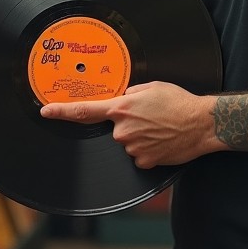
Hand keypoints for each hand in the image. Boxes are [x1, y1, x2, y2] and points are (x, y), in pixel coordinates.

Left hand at [40, 82, 221, 167]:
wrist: (201, 123)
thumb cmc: (179, 102)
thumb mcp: (152, 87)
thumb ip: (130, 93)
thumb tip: (122, 99)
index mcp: (123, 107)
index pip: (85, 110)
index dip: (62, 111)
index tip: (46, 111)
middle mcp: (123, 129)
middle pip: (116, 128)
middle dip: (129, 122)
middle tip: (151, 116)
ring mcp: (132, 148)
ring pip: (128, 142)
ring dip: (141, 135)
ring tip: (161, 127)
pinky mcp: (143, 161)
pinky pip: (139, 154)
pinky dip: (149, 148)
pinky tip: (163, 140)